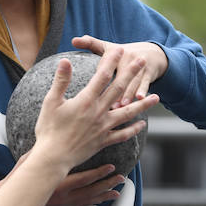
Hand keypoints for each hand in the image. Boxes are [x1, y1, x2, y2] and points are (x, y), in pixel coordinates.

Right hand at [9, 156, 123, 205]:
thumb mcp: (32, 160)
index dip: (100, 173)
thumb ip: (46, 153)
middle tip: (121, 178)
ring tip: (117, 191)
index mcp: (59, 182)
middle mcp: (64, 195)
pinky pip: (82, 205)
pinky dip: (94, 201)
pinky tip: (102, 200)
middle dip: (107, 184)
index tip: (112, 167)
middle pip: (91, 190)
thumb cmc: (19, 176)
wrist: (12, 199)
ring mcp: (64, 203)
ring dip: (104, 194)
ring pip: (89, 199)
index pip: (85, 178)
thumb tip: (56, 138)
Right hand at [31, 46, 157, 173]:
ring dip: (143, 104)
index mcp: (85, 101)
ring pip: (127, 113)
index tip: (119, 49)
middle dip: (131, 73)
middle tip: (142, 61)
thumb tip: (65, 60)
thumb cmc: (49, 129)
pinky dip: (133, 129)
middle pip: (119, 89)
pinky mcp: (103, 140)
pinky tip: (142, 124)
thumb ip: (61, 80)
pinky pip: (122, 134)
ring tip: (156, 97)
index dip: (111, 61)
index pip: (102, 76)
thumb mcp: (51, 102)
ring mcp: (103, 127)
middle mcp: (98, 112)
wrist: (54, 157)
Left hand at [71, 35, 167, 106]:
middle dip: (114, 88)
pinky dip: (142, 91)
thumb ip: (90, 43)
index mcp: (115, 52)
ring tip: (120, 105)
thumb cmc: (122, 52)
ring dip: (127, 93)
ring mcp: (139, 66)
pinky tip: (139, 99)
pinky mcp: (148, 73)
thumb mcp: (107, 46)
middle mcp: (128, 57)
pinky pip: (145, 84)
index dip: (101, 74)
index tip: (95, 84)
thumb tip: (74, 40)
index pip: (106, 64)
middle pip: (120, 74)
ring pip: (132, 81)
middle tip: (107, 101)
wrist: (151, 52)